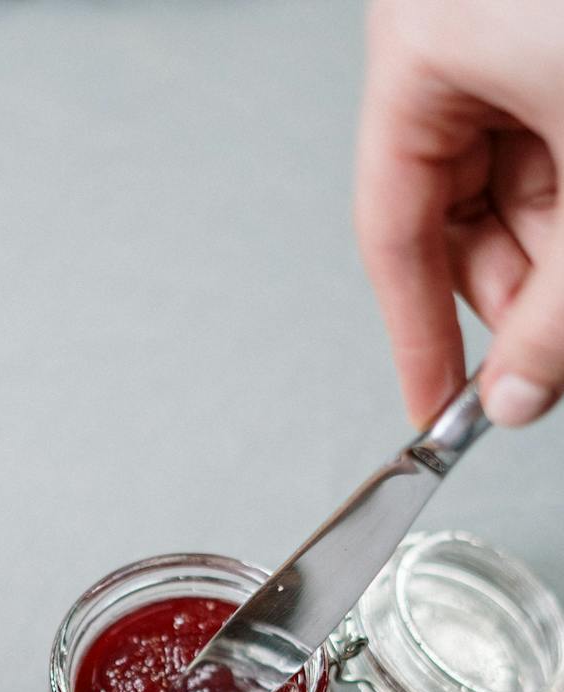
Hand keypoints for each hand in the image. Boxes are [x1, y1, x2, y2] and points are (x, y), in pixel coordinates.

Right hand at [356, 0, 563, 426]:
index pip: (393, 227)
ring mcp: (518, 24)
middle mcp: (460, 27)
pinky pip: (558, 138)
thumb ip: (556, 313)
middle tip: (544, 364)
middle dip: (515, 292)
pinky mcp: (561, 31)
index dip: (417, 333)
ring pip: (520, 181)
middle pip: (458, 209)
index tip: (440, 404)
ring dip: (556, 253)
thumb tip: (520, 394)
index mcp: (426, 42)